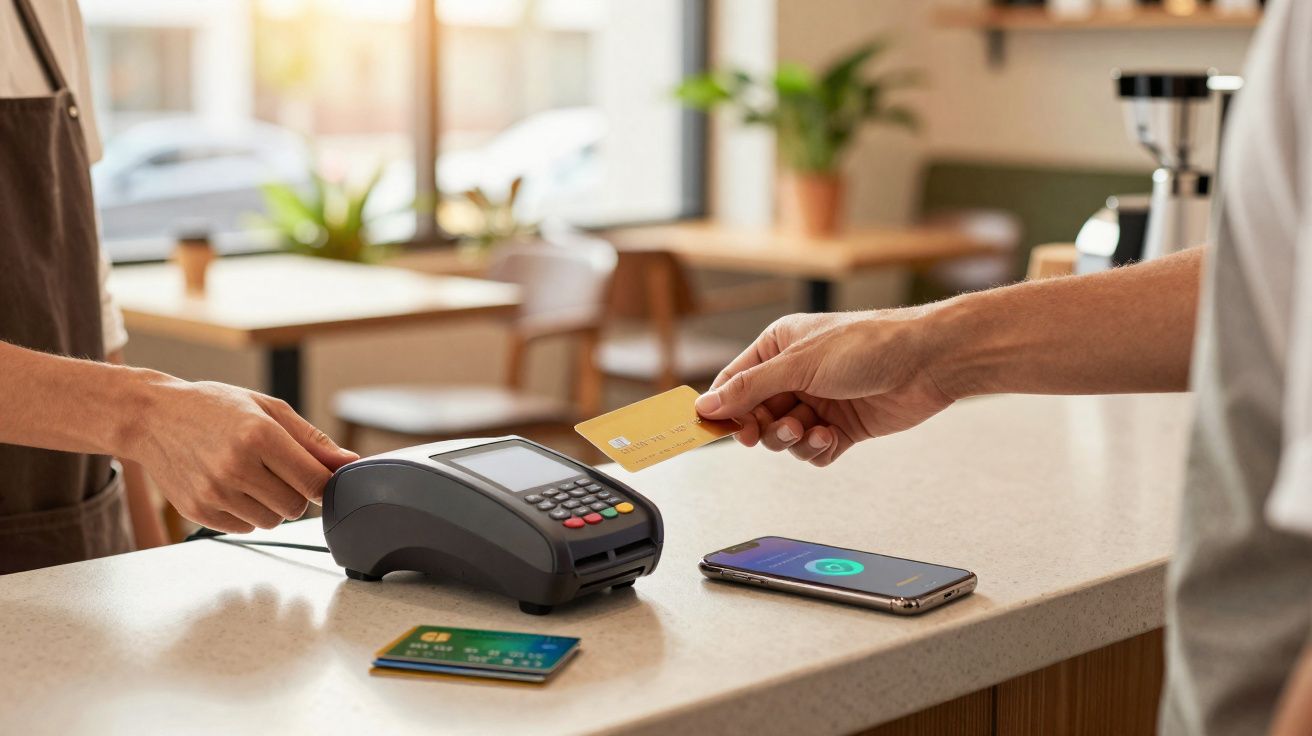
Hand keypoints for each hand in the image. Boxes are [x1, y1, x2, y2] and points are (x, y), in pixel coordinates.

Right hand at [124, 378, 357, 532]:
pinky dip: (247, 513)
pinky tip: (230, 486)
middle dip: (295, 492)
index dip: (323, 482)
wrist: (152, 418)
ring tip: (250, 475)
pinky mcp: (197, 511)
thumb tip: (349, 463)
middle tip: (275, 469)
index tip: (319, 476)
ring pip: (272, 522)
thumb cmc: (214, 408)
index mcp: (259, 435)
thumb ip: (312, 441)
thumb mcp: (268, 409)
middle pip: (296, 507)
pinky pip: (245, 528)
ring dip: (271, 505)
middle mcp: (236, 466)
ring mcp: (214, 492)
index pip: (315, 481)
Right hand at [694, 310, 953, 465]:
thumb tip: (707, 404)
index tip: (716, 429)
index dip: (724, 407)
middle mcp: (796, 374)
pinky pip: (812, 451)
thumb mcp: (799, 363)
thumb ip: (750, 387)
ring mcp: (819, 401)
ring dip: (792, 439)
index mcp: (779, 347)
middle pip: (756, 415)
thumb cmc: (869, 345)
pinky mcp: (841, 426)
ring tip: (810, 429)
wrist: (927, 362)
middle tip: (772, 430)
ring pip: (783, 437)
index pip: (735, 382)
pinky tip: (830, 437)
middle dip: (764, 427)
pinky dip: (816, 450)